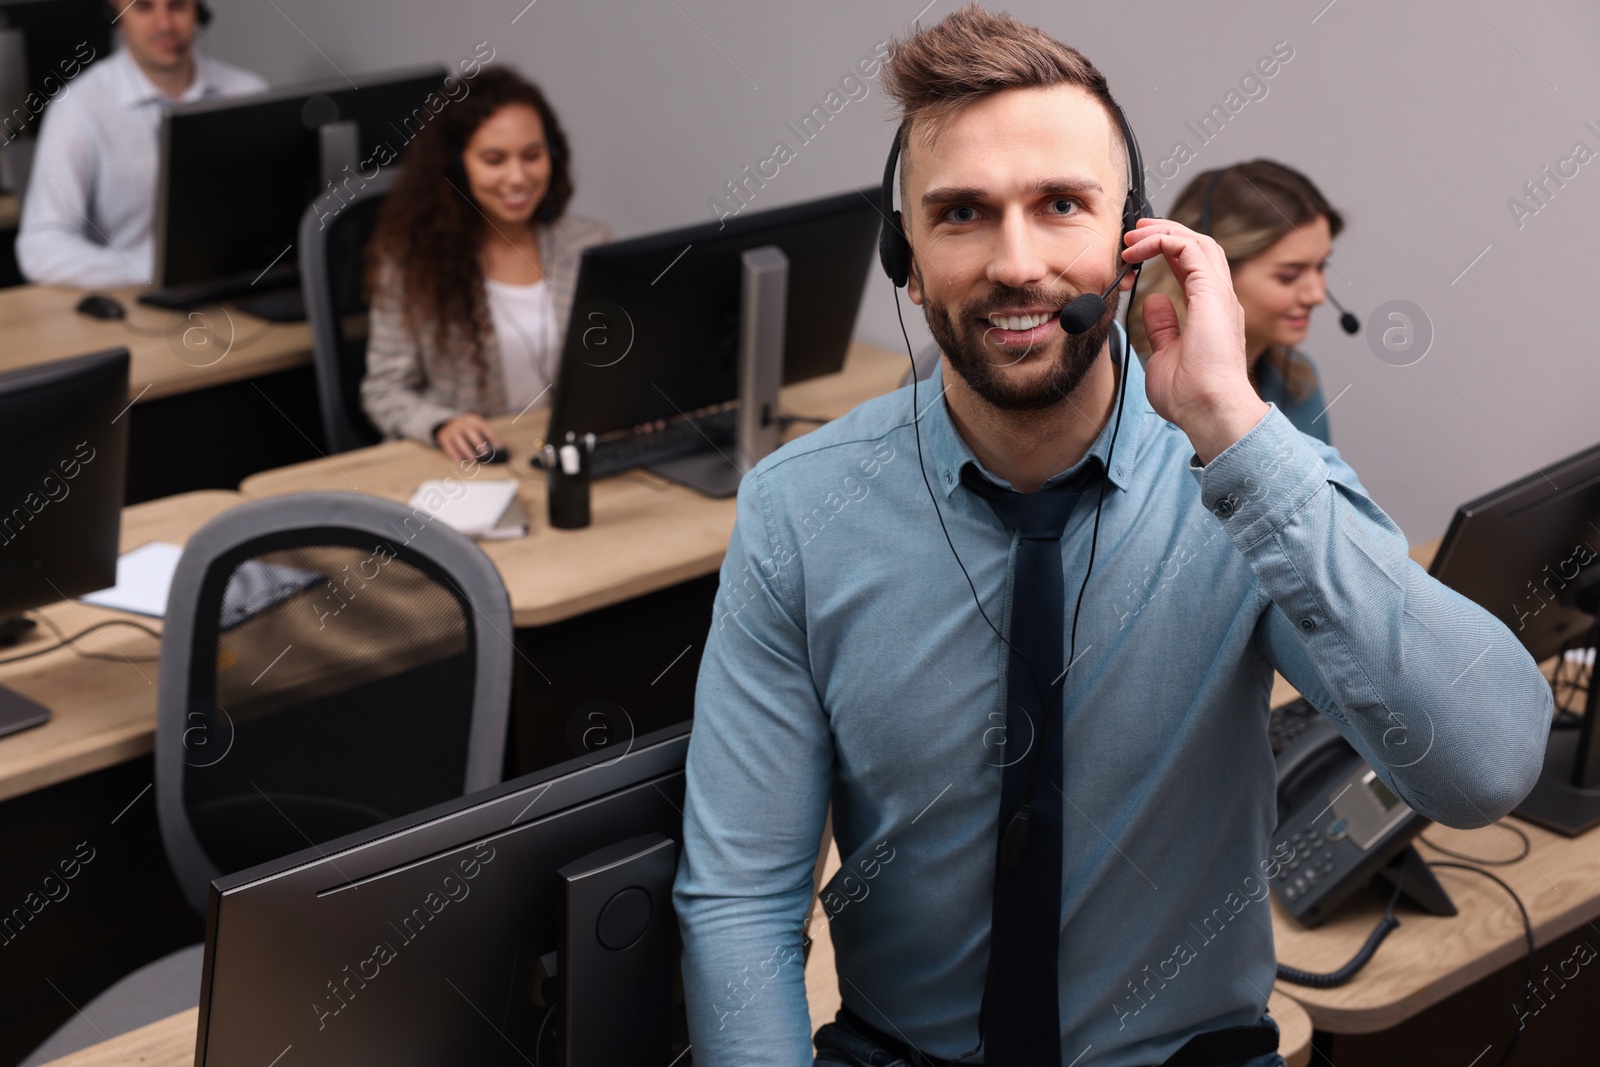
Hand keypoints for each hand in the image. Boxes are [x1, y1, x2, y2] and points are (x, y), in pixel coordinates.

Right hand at [433, 414, 503, 463]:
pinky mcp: (444, 437)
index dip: (492, 437)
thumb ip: (485, 434)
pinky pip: (449, 446)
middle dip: (479, 444)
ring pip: (460, 441)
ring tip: (473, 459)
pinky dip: (454, 454)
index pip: (485, 428)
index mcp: (473, 420)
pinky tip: (459, 460)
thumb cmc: (468, 427)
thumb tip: (498, 448)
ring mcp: (453, 431)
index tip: (499, 447)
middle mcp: (463, 424)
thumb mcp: (476, 425)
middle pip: (472, 434)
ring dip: (467, 451)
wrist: (447, 422)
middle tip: (486, 453)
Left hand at [1121, 218, 1268, 463]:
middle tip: (1135, 232)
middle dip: (1166, 232)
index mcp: (1212, 311)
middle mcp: (1220, 298)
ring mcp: (1220, 294)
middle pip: (1198, 247)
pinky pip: (1189, 249)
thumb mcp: (1165, 355)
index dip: (1167, 251)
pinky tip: (1140, 248)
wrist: (1209, 410)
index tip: (1138, 251)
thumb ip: (1162, 327)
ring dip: (1164, 232)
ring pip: (1197, 242)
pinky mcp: (1212, 293)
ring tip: (1134, 234)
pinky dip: (1164, 240)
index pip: (1193, 267)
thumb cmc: (1191, 396)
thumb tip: (1154, 303)